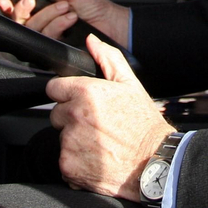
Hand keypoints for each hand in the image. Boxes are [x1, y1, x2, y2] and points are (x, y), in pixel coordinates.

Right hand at [0, 0, 129, 48]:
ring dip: (50, 15)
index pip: (19, 10)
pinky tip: (70, 20)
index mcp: (43, 10)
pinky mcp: (55, 51)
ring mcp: (49, 39)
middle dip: (26, 9)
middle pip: (20, 21)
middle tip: (34, 1)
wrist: (111, 24)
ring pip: (33, 29)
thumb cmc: (93, 7)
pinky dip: (57, 25)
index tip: (5, 0)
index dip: (8, 6)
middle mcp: (43, 25)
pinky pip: (45, 39)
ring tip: (68, 9)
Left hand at [48, 35, 176, 199]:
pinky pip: (64, 161)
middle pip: (56, 114)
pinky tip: (97, 159)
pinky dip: (77, 162)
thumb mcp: (130, 84)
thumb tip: (91, 41)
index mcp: (87, 93)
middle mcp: (75, 116)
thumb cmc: (143, 123)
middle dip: (72, 118)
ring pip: (61, 138)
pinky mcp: (68, 167)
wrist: (154, 161)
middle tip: (96, 125)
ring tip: (100, 143)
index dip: (68, 94)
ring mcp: (70, 143)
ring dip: (75, 141)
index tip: (82, 102)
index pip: (54, 88)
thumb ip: (107, 58)